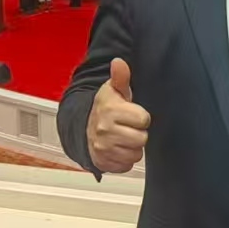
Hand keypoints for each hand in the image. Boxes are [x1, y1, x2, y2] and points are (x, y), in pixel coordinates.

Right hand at [87, 58, 150, 173]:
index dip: (141, 117)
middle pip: (142, 139)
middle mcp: (106, 131)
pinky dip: (125, 159)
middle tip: (128, 127)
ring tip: (123, 137)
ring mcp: (104, 149)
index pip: (144, 119)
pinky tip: (118, 148)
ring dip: (132, 147)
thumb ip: (120, 77)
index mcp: (111, 111)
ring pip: (136, 154)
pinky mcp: (104, 163)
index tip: (132, 114)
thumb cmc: (105, 108)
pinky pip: (127, 165)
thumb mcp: (113, 90)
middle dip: (138, 133)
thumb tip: (119, 62)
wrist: (84, 128)